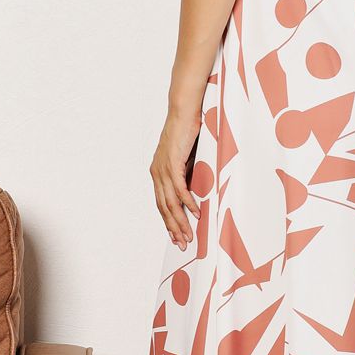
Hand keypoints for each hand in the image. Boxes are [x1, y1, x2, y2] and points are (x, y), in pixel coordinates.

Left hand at [150, 109, 202, 249]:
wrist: (184, 110)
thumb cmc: (187, 132)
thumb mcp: (186, 158)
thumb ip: (188, 174)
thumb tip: (197, 189)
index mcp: (158, 173)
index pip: (161, 204)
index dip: (168, 222)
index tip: (176, 237)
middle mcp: (157, 173)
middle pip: (164, 208)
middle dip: (174, 228)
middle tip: (183, 244)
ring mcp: (163, 169)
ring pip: (171, 202)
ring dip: (181, 220)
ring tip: (189, 234)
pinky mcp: (172, 163)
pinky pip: (179, 189)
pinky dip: (188, 202)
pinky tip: (196, 213)